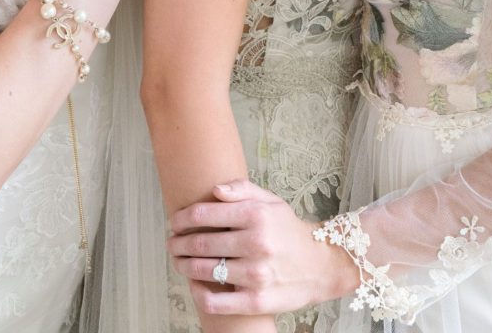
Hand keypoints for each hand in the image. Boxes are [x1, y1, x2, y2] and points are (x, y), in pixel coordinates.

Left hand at [168, 180, 358, 316]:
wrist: (319, 265)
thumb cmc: (288, 230)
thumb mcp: (271, 201)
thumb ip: (241, 189)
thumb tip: (213, 191)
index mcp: (257, 215)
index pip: (204, 214)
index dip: (182, 218)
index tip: (174, 222)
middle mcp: (256, 243)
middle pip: (200, 242)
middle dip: (178, 242)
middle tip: (172, 242)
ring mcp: (256, 274)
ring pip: (203, 270)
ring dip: (183, 265)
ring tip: (178, 261)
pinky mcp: (256, 301)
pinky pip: (215, 301)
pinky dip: (197, 293)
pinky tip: (194, 284)